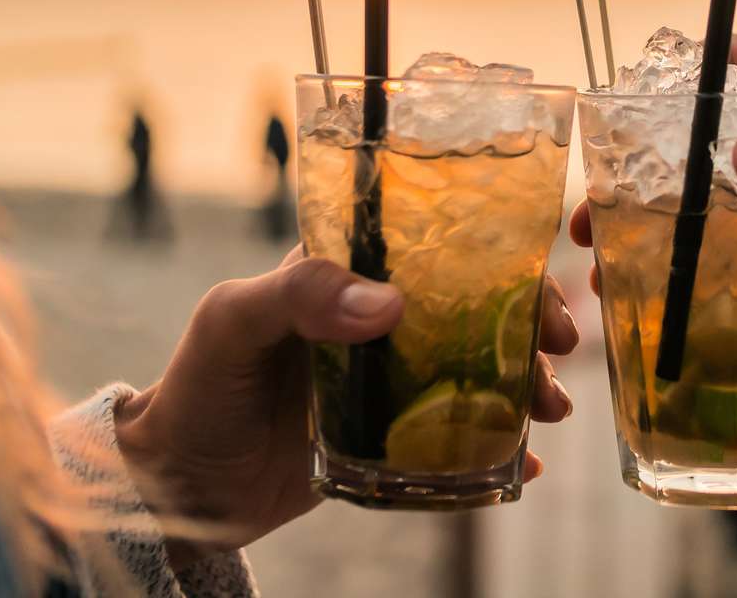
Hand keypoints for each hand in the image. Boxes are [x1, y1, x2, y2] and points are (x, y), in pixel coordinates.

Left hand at [115, 245, 578, 557]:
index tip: (538, 284)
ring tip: (552, 411)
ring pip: (475, 372)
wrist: (177, 485)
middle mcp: (376, 322)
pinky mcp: (390, 440)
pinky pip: (454, 441)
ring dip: (523, 386)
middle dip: (527, 325)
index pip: (435, 250)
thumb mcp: (234, 321)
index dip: (497, 261)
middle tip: (559, 350)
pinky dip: (496, 453)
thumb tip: (388, 304)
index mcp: (348, 276)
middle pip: (473, 311)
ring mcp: (389, 383)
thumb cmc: (199, 384)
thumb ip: (299, 296)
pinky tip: (525, 469)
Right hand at [570, 34, 736, 384]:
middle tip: (596, 203)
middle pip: (708, 154)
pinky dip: (690, 295)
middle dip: (646, 172)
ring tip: (604, 260)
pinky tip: (650, 309)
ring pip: (710, 221)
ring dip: (657, 237)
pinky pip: (734, 287)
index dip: (684, 76)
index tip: (626, 99)